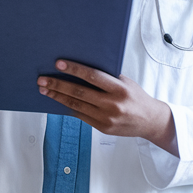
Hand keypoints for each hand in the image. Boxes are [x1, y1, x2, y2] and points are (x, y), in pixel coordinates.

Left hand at [37, 59, 177, 155]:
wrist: (150, 121)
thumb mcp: (125, 82)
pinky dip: (67, 107)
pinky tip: (58, 101)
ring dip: (57, 97)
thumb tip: (80, 67)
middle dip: (58, 85)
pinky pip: (80, 116)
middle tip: (42, 79)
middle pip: (79, 92)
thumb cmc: (136, 97)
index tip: (58, 64)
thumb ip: (106, 76)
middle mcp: (112, 104)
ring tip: (44, 90)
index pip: (92, 76)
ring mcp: (106, 118)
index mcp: (119, 89)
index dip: (74, 69)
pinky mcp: (102, 128)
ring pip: (76, 105)